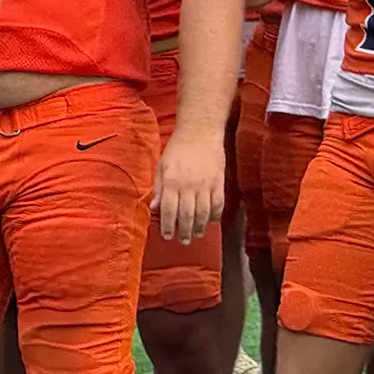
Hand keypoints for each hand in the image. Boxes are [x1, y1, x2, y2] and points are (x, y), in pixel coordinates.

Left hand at [152, 127, 225, 244]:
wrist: (200, 132)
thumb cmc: (177, 148)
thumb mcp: (162, 166)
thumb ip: (159, 188)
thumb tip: (154, 208)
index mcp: (172, 181)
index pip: (169, 210)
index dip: (168, 225)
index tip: (167, 236)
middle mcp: (189, 186)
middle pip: (187, 216)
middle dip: (185, 231)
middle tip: (183, 241)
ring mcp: (206, 185)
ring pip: (204, 213)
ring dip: (200, 227)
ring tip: (196, 235)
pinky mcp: (219, 183)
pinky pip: (218, 204)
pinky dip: (215, 216)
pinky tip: (211, 221)